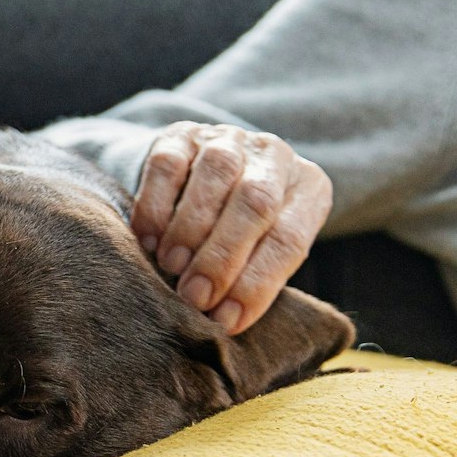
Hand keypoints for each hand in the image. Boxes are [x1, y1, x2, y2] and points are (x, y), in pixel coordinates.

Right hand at [132, 122, 330, 334]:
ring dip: (190, 228)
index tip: (226, 320)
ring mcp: (228, 139)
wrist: (205, 180)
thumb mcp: (262, 253)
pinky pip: (168, 164)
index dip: (258, 283)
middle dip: (223, 256)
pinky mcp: (181, 134)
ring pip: (216, 174)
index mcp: (308, 188)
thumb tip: (224, 322)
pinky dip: (156, 208)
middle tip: (195, 298)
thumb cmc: (241, 235)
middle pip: (256, 202)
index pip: (289, 238)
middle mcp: (274, 155)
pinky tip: (148, 241)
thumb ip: (253, 280)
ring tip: (172, 268)